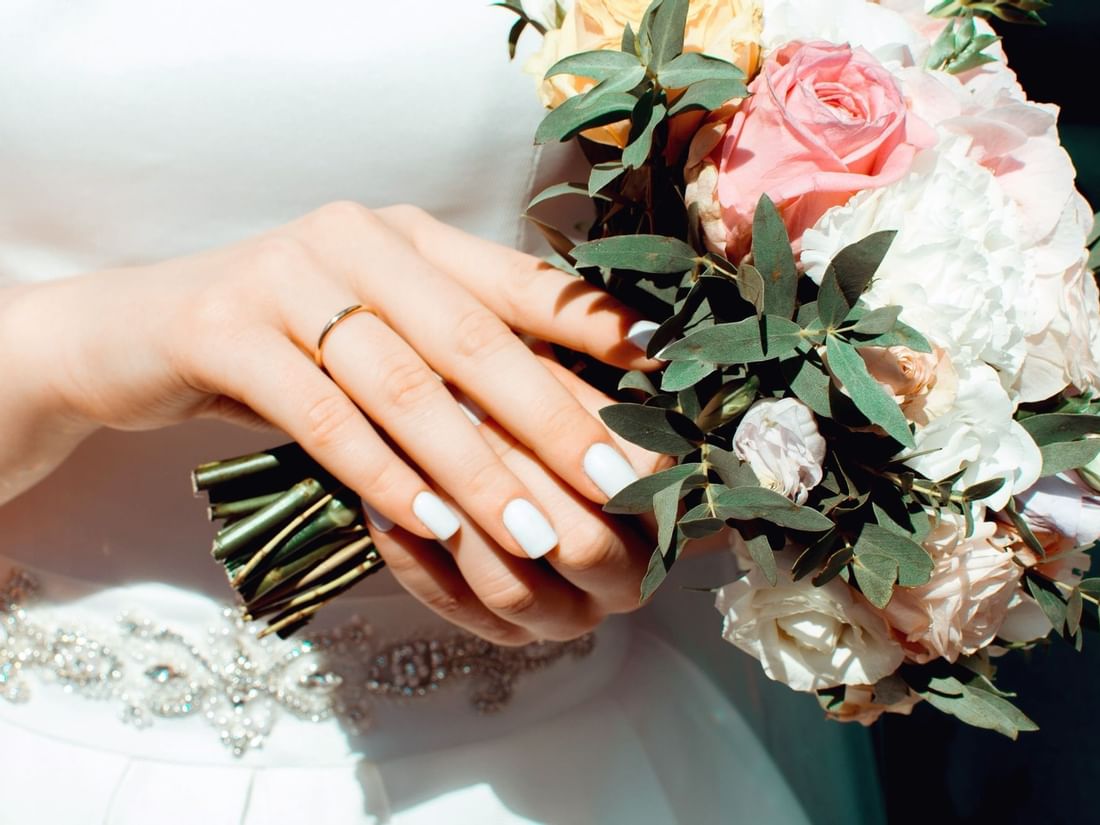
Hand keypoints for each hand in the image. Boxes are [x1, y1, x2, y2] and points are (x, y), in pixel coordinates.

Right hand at [3, 202, 659, 563]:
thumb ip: (452, 348)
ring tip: (534, 530)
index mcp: (407, 235)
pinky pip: (321, 414)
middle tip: (616, 488)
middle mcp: (354, 239)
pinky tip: (432, 522)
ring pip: (402, 385)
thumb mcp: (376, 328)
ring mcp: (283, 276)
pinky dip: (382, 474)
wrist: (138, 330)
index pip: (518, 281)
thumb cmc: (285, 339)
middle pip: (473, 338)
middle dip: (553, 420)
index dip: (595, 330)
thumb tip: (564, 407)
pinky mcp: (222, 328)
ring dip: (476, 467)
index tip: (664, 382)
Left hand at [370, 349, 666, 644]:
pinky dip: (415, 561)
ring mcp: (567, 615)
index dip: (585, 448)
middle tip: (460, 417)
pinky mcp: (508, 631)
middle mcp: (627, 578)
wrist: (488, 448)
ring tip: (411, 463)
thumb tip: (639, 343)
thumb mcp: (561, 369)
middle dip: (516, 480)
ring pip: (514, 590)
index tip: (522, 391)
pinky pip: (456, 609)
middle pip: (584, 548)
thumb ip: (594, 360)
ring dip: (462, 527)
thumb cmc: (526, 395)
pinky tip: (381, 509)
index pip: (639, 496)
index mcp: (666, 519)